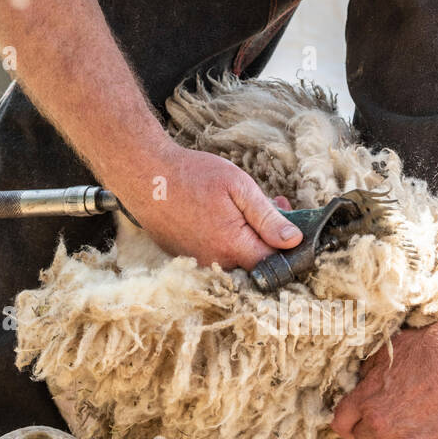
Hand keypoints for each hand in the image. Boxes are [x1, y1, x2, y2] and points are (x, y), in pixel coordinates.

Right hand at [116, 144, 300, 270]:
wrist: (143, 175)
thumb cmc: (190, 176)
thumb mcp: (238, 187)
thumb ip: (267, 217)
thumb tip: (294, 241)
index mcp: (233, 247)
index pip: (275, 262)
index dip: (287, 243)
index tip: (290, 220)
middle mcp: (216, 263)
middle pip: (256, 262)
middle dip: (268, 237)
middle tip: (273, 205)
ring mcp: (199, 263)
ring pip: (236, 259)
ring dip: (247, 237)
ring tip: (244, 207)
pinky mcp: (186, 258)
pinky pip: (216, 255)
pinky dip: (226, 239)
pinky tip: (221, 216)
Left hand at [331, 318, 437, 438]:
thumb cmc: (436, 347)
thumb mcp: (392, 348)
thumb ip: (372, 368)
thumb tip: (361, 378)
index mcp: (366, 396)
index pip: (342, 422)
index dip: (352, 425)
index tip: (362, 425)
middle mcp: (377, 421)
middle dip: (373, 437)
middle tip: (395, 430)